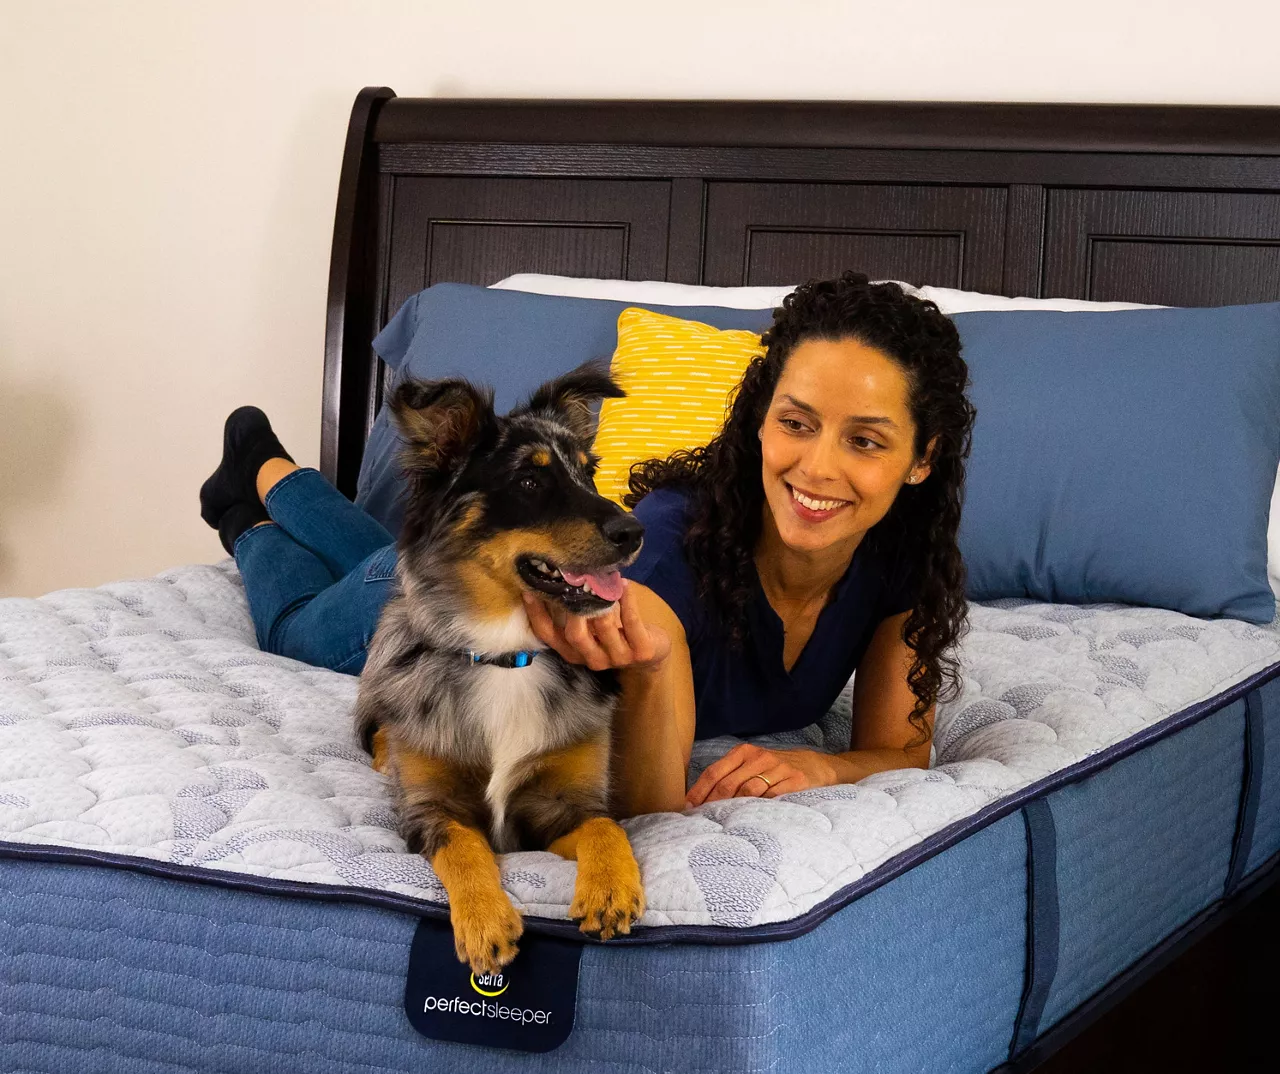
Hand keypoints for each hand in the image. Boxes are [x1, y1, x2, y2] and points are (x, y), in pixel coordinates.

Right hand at [522, 580, 670, 672]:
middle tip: (572, 584)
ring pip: (604, 629)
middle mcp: (592, 658)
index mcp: (574, 652)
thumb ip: (574, 610)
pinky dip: (628, 602)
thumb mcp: (591, 625)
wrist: (651, 655)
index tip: (529, 590)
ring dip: (602, 601)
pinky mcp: (641, 651)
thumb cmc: (615, 632)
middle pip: (574, 636)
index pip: (549, 635)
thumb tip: (557, 574)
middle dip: (572, 610)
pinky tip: (625, 585)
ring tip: (602, 579)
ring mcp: (618, 657)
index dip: (537, 614)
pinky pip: (632, 623)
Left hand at [684, 744, 837, 805]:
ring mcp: (778, 768)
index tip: (687, 808)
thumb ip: (730, 777)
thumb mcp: (752, 765)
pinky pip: (773, 798)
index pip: (715, 772)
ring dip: (733, 809)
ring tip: (721, 824)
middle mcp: (759, 758)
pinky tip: (750, 820)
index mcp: (744, 752)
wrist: (816, 766)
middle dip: (712, 803)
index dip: (699, 791)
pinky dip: (759, 810)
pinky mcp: (796, 781)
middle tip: (700, 820)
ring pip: (749, 791)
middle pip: (728, 783)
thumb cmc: (776, 769)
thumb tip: (699, 801)